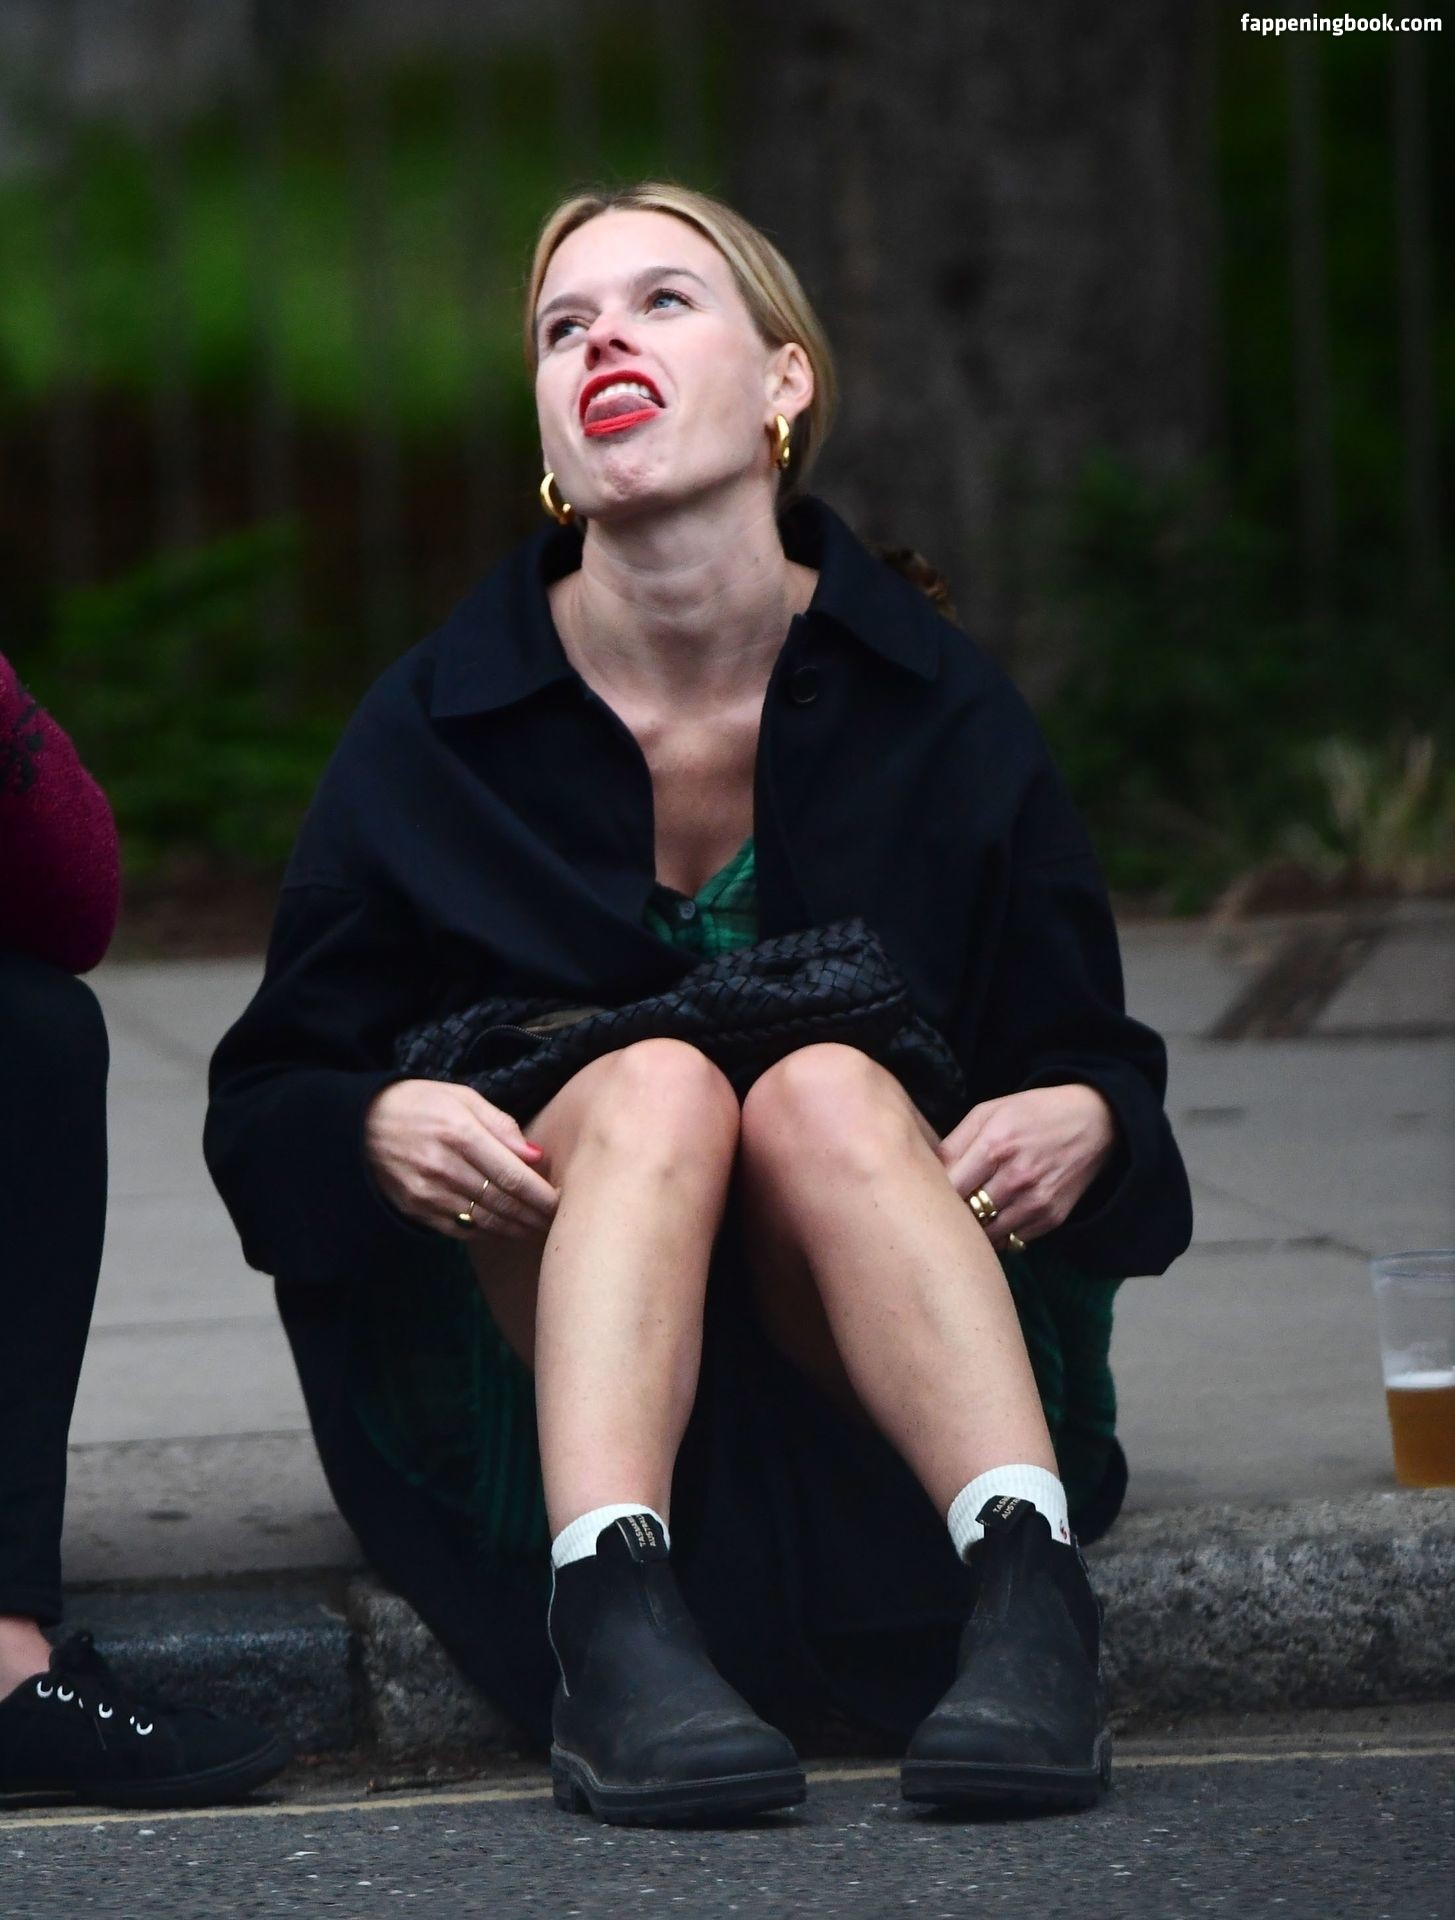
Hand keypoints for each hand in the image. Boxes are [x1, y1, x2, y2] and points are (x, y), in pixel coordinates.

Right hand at [364, 1079, 559, 1243]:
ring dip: (516, 1230)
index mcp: (460, 1134)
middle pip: (502, 1202)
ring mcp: (428, 1192)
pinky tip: (506, 1231)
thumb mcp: (463, 1098)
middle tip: (558, 1223)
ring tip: (539, 1231)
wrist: (362, 1122)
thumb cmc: (421, 1103)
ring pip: (484, 1220)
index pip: (512, 1175)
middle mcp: (444, 1167)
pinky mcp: (416, 1209)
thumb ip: (501, 1125)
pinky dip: (487, 1233)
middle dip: (535, 1216)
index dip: (541, 1195)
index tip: (562, 1203)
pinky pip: (460, 1229)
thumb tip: (535, 1156)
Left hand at [933, 1084, 1118, 1253]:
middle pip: (967, 1214)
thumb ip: (954, 1142)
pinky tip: (997, 1217)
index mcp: (995, 1146)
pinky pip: (1012, 1241)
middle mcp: (1016, 1178)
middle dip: (954, 1212)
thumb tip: (928, 1174)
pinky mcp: (1052, 1218)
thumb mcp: (988, 1111)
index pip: (950, 1188)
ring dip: (976, 1228)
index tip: (931, 1191)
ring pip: (988, 1235)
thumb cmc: (1032, 1113)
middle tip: (948, 1206)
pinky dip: (1000, 1234)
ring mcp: (1036, 1202)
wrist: (1095, 1122)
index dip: (936, 1193)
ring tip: (971, 1214)